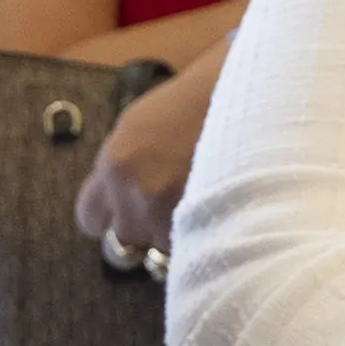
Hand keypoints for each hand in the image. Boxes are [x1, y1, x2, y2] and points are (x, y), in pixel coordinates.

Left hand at [75, 47, 225, 256]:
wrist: (255, 91)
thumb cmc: (200, 98)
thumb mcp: (142, 123)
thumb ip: (121, 164)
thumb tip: (113, 199)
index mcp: (115, 162)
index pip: (89, 219)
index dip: (110, 219)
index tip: (125, 214)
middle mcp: (137, 192)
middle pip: (119, 249)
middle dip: (138, 238)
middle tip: (160, 221)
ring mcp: (173, 213)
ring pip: (160, 255)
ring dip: (175, 242)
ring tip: (198, 213)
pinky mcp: (209, 224)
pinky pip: (195, 253)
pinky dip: (204, 243)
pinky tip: (218, 218)